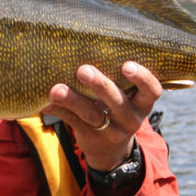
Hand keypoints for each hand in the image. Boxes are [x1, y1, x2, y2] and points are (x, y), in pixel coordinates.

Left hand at [42, 61, 162, 171]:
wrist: (110, 150)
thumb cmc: (115, 107)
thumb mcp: (124, 96)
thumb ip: (114, 77)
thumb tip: (83, 45)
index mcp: (142, 103)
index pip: (151, 90)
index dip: (142, 78)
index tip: (127, 65)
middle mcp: (130, 118)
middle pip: (117, 101)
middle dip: (100, 85)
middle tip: (83, 70)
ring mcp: (111, 131)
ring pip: (92, 115)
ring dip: (73, 100)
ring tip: (56, 89)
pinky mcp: (91, 138)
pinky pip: (73, 123)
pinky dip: (58, 110)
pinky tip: (44, 102)